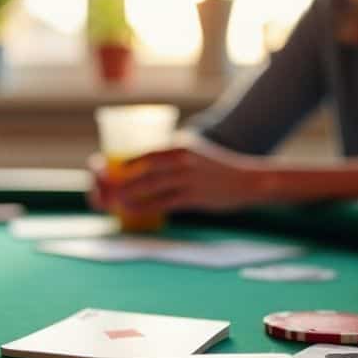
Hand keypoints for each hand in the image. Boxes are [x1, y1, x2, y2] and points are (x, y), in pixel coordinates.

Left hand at [111, 147, 268, 211]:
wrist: (248, 180)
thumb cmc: (219, 168)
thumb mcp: (196, 153)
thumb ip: (176, 157)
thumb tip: (152, 165)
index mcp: (181, 147)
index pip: (148, 153)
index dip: (127, 162)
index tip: (112, 169)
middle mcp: (182, 160)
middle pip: (144, 170)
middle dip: (123, 180)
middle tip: (109, 188)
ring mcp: (187, 179)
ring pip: (150, 187)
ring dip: (129, 194)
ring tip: (115, 201)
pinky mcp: (193, 197)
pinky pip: (162, 203)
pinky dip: (144, 207)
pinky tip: (132, 211)